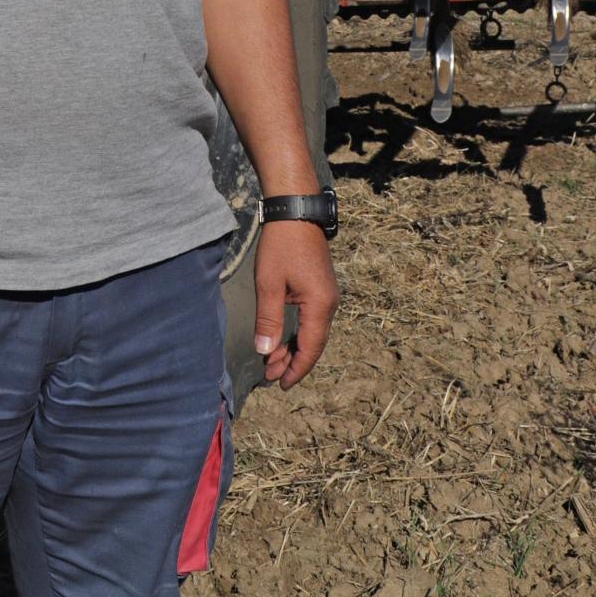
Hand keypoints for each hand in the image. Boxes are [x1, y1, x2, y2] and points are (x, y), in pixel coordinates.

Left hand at [253, 220, 339, 389]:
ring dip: (293, 347)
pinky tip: (281, 338)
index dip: (296, 369)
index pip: (311, 348)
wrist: (296, 212)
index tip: (280, 384)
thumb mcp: (269, 284)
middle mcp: (329, 304)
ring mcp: (327, 296)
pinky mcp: (320, 288)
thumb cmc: (281, 246)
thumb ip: (268, 320)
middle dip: (292, 362)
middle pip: (314, 344)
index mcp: (320, 305)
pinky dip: (297, 333)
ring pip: (313, 332)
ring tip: (271, 361)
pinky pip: (312, 320)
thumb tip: (265, 352)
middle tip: (269, 376)